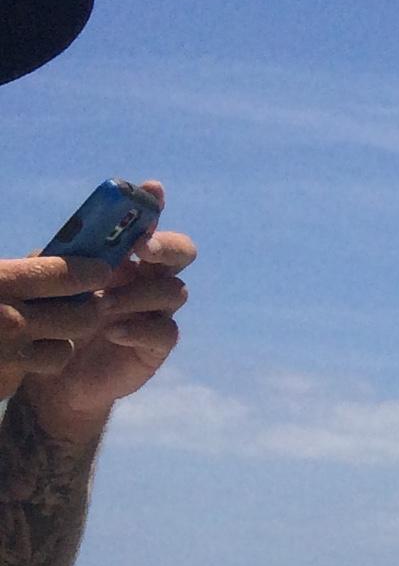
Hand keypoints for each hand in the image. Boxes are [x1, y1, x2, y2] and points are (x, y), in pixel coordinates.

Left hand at [5, 188, 193, 441]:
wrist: (53, 375)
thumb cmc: (53, 318)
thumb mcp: (49, 281)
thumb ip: (66, 257)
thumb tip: (85, 241)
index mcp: (126, 256)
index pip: (149, 223)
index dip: (154, 205)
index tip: (152, 190)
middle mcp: (148, 278)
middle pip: (182, 252)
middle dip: (166, 246)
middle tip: (143, 249)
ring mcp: (157, 311)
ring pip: (174, 291)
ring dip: (138, 293)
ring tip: (101, 304)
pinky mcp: (157, 345)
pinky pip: (165, 330)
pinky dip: (139, 328)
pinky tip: (112, 332)